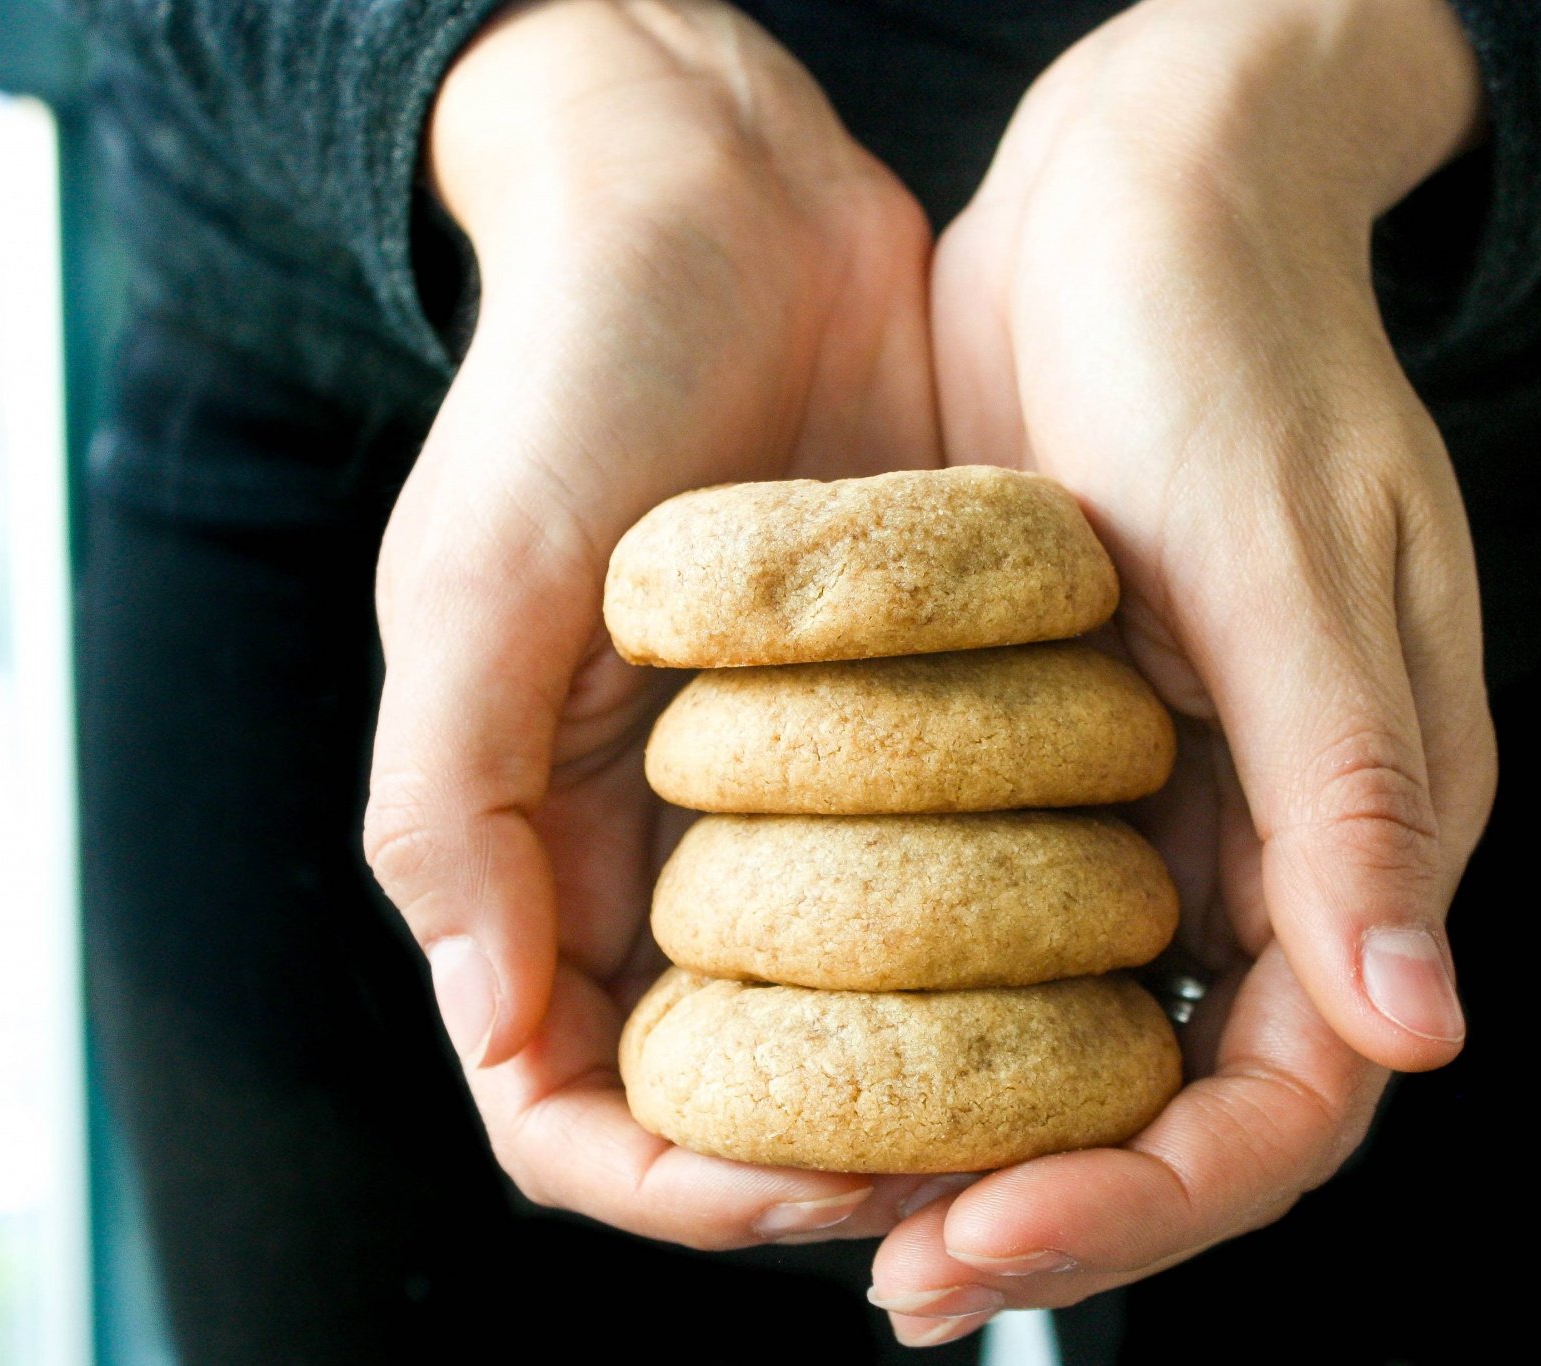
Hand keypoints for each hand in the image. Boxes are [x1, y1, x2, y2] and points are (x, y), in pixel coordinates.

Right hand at [364, 0, 947, 1247]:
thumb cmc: (569, 379)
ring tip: (1038, 1109)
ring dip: (934, 1097)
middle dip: (820, 1171)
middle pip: (731, 1099)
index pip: (574, 1104)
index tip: (791, 1183)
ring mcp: (790, 807)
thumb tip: (498, 1032)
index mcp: (536, 848)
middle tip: (955, 1180)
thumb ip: (456, 809)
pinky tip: (1084, 972)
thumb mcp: (474, 583)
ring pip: (859, 1029)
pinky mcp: (902, 736)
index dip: (670, 1180)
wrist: (721, 210)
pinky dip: (1005, 960)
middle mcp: (665, 857)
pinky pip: (956, 890)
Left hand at [870, 0, 1494, 1343]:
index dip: (1151, 1201)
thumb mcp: (1282, 563)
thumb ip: (1351, 796)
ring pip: (1086, 1027)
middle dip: (1048, 1198)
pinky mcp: (1070, 745)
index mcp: (1369, 820)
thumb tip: (1422, 1028)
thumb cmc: (1229, 344)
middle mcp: (1275, 838)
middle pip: (1180, 1095)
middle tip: (891, 1270)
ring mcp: (1170, 799)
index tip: (984, 1243)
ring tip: (837, 1200)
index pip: (1289, 1093)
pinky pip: (1009, 917)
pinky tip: (826, 1038)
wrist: (1138, 190)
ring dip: (977, 1124)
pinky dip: (932, 998)